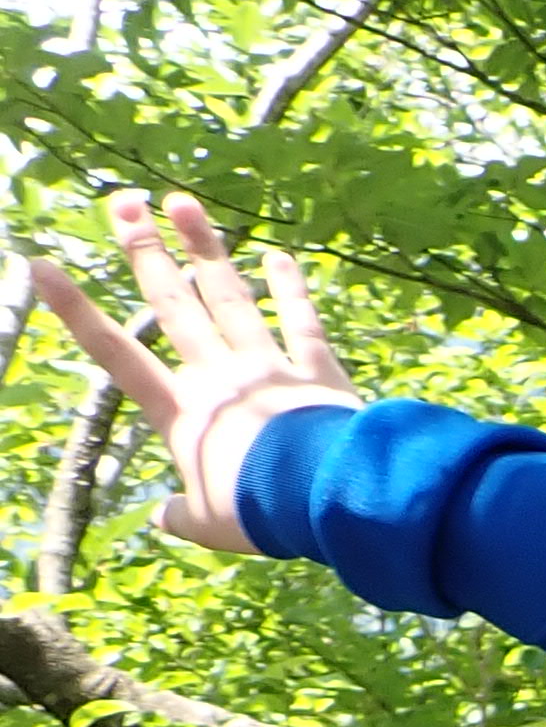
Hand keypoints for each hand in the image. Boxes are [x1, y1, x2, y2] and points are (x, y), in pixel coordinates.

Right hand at [28, 191, 362, 559]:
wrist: (323, 499)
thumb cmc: (255, 514)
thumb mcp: (207, 524)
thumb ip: (181, 514)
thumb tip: (160, 518)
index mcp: (180, 412)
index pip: (114, 354)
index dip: (75, 311)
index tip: (43, 267)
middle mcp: (218, 376)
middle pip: (174, 305)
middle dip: (145, 252)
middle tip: (124, 204)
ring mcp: (268, 367)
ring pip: (230, 297)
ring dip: (205, 248)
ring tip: (183, 202)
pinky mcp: (317, 371)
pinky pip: (302, 323)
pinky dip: (292, 289)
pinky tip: (280, 256)